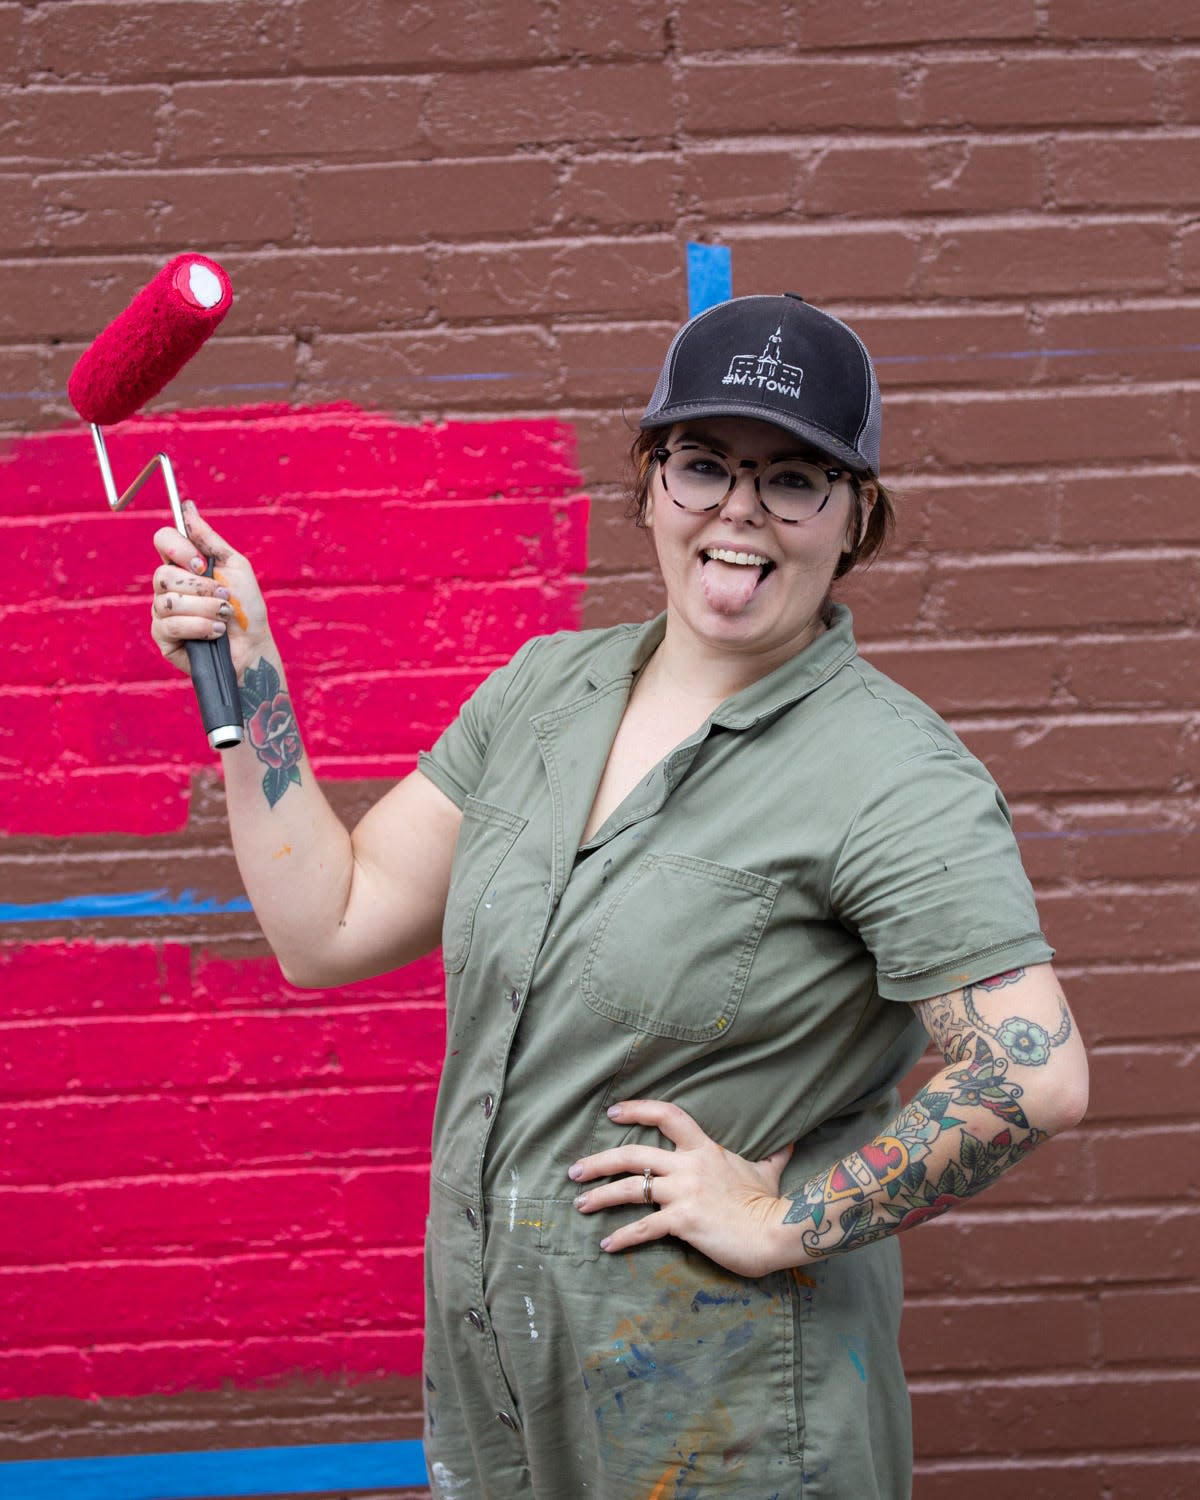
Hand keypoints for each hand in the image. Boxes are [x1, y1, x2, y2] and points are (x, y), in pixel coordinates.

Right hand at [150, 502, 271, 677]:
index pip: (162, 540)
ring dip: (205, 608)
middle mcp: (168, 586)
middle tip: (223, 596)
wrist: (253, 646)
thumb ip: (209, 539)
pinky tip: (215, 632)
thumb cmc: (245, 607)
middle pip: (162, 574)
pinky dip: (199, 626)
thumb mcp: (234, 566)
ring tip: (223, 617)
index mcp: (183, 565)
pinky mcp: (163, 637)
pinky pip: (170, 625)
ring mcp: (162, 611)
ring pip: (168, 601)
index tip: (202, 563)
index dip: (178, 548)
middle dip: (200, 587)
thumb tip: (187, 507)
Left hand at [568, 1098, 798, 1278]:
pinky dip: (622, 1237)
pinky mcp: (683, 1221)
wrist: (776, 1231)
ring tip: (579, 1205)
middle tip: (573, 1171)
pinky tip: (606, 1244)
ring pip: (631, 1188)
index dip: (637, 1109)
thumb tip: (788, 1143)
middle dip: (598, 1162)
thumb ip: (771, 1155)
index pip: (667, 1115)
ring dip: (600, 1197)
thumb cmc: (769, 1203)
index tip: (612, 1112)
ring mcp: (684, 1193)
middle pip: (632, 1153)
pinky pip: (644, 1227)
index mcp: (703, 1149)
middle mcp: (688, 1166)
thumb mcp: (767, 1171)